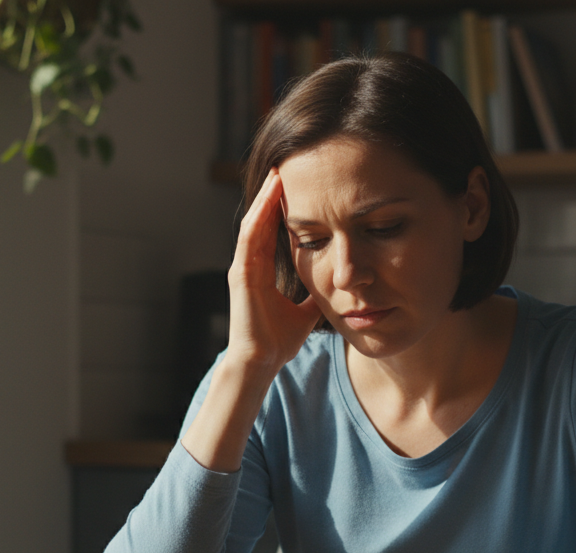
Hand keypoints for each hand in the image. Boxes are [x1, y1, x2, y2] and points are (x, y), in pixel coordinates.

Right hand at [224, 168, 321, 374]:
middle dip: (271, 195)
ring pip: (253, 224)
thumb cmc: (278, 341)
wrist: (262, 361)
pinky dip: (258, 217)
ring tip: (276, 175)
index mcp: (263, 272)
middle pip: (260, 221)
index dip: (282, 209)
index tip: (297, 187)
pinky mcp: (240, 275)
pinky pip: (249, 239)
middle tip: (284, 168)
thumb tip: (335, 286)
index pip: (272, 231)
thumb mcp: (306, 312)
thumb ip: (315, 296)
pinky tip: (268, 199)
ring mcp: (242, 268)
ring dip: (264, 199)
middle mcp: (250, 265)